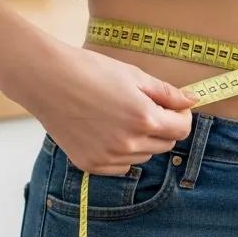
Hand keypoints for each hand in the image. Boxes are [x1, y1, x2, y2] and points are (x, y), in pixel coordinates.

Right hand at [14, 41, 195, 173]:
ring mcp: (109, 157)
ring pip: (143, 155)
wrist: (44, 79)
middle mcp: (129, 143)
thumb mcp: (134, 75)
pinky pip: (121, 166)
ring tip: (118, 117)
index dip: (181, 117)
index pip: (182, 130)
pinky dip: (121, 153)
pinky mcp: (91, 164)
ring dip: (141, 140)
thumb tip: (193, 100)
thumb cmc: (89, 70)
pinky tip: (105, 132)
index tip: (172, 108)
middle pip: (165, 145)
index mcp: (145, 119)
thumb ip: (167, 93)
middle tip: (142, 108)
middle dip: (161, 128)